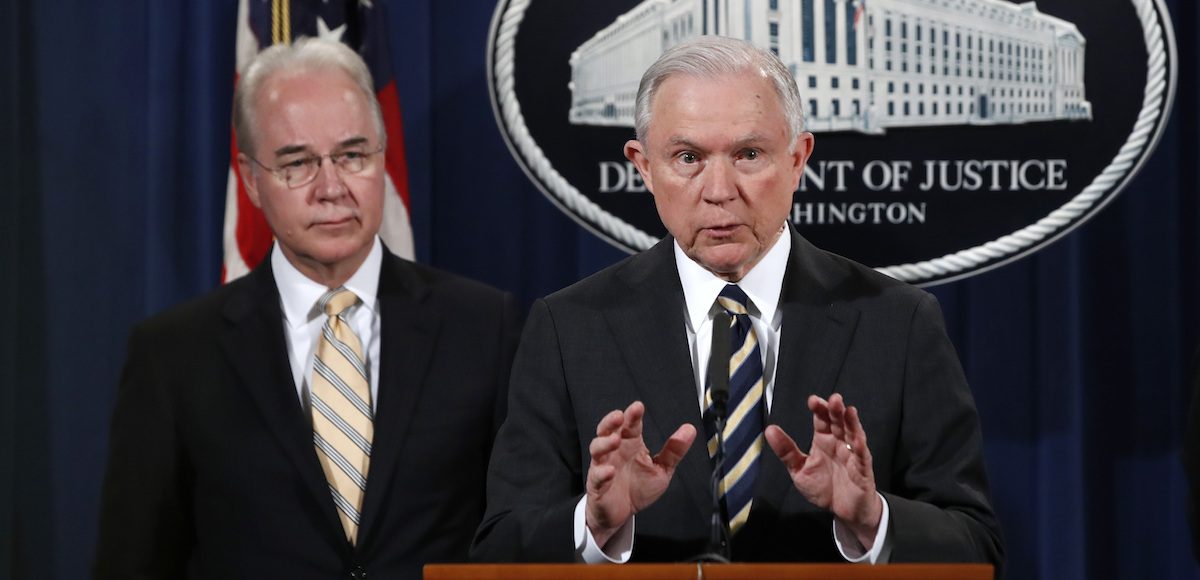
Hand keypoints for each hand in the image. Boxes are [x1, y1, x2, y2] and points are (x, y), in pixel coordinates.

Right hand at [585, 401, 695, 546]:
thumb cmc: (638, 489)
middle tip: (620, 416)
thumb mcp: (662, 469)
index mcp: (631, 445)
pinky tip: (610, 471)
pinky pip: (595, 476)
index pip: (630, 425)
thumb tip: (689, 430)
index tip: (638, 407)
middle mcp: (615, 452)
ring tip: (615, 440)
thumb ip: (674, 450)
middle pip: (607, 430)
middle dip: (611, 421)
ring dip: (604, 443)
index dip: (633, 415)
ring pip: (597, 449)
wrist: (622, 514)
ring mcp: (603, 466)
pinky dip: (601, 472)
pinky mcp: (597, 485)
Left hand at [764, 393, 882, 548]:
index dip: (819, 409)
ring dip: (851, 423)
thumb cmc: (824, 488)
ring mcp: (852, 455)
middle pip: (838, 423)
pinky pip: (862, 456)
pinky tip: (857, 438)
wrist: (843, 512)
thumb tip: (770, 429)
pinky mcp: (862, 470)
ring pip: (853, 434)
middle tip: (833, 399)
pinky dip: (860, 446)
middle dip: (836, 410)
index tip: (813, 400)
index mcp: (823, 441)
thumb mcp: (800, 470)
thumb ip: (786, 451)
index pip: (822, 420)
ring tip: (847, 410)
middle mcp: (839, 444)